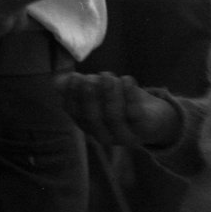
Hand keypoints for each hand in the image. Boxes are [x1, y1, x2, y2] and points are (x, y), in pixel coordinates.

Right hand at [59, 71, 182, 149]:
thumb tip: (56, 82)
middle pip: (92, 118)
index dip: (71, 95)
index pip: (74, 113)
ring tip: (109, 76)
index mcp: (88, 124)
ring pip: (112, 116)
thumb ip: (81, 86)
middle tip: (90, 78)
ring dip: (109, 93)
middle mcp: (103, 134)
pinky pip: (134, 114)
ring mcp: (123, 135)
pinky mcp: (142, 130)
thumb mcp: (99, 91)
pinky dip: (130, 95)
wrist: (154, 116)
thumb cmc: (121, 100)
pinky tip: (127, 79)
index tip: (74, 76)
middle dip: (89, 97)